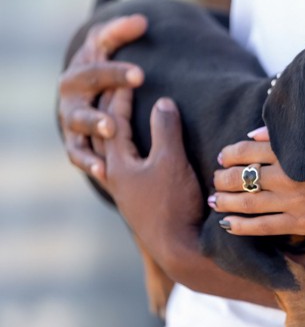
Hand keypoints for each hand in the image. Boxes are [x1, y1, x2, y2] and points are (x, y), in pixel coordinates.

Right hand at [58, 15, 146, 183]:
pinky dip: (88, 161)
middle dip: (107, 88)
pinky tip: (103, 171)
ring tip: (111, 128)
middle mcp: (72, 90)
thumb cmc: (108, 66)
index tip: (141, 74)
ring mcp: (71, 117)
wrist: (89, 91)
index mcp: (82, 64)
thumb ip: (123, 32)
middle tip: (128, 96)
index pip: (97, 62)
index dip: (117, 69)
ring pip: (79, 121)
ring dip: (94, 124)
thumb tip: (142, 21)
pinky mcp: (75, 141)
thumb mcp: (111, 45)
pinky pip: (78, 153)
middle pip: (85, 87)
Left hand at [100, 88, 202, 264]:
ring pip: (107, 156)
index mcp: (118, 164)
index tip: (129, 77)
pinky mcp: (137, 203)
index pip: (115, 121)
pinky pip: (120, 170)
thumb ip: (166, 129)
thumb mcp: (172, 161)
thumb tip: (162, 102)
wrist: (178, 248)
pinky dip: (120, 155)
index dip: (122, 97)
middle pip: (104, 137)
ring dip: (110, 134)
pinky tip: (128, 160)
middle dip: (109, 112)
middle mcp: (114, 177)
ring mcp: (124, 192)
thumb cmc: (174, 204)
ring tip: (112, 122)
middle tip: (114, 91)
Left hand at [212, 129, 304, 235]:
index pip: (252, 150)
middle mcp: (290, 179)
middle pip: (243, 177)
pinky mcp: (301, 226)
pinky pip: (262, 228)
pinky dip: (240, 226)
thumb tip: (255, 135)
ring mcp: (294, 205)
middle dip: (223, 178)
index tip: (223, 156)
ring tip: (214, 201)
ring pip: (247, 203)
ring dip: (225, 202)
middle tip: (216, 178)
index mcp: (297, 156)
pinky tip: (227, 225)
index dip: (232, 153)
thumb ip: (292, 140)